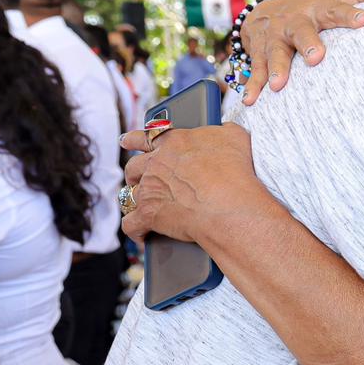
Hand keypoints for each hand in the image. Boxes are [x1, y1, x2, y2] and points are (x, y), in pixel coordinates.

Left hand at [118, 123, 265, 244]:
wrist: (229, 204)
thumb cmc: (236, 171)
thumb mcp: (235, 138)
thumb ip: (224, 130)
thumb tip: (224, 130)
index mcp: (174, 142)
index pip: (146, 137)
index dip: (134, 140)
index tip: (127, 141)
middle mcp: (156, 163)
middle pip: (134, 166)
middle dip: (134, 172)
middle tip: (137, 176)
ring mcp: (149, 189)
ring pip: (129, 193)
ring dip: (133, 198)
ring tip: (140, 203)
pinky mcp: (148, 214)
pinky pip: (132, 223)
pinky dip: (135, 229)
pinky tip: (141, 233)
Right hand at [240, 0, 363, 103]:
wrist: (262, 12)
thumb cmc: (308, 9)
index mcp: (316, 10)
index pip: (335, 11)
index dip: (350, 14)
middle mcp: (293, 23)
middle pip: (301, 32)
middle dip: (308, 43)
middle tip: (316, 58)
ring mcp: (274, 38)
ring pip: (274, 53)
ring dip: (275, 68)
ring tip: (278, 85)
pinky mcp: (258, 53)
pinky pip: (254, 71)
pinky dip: (252, 86)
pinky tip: (252, 100)